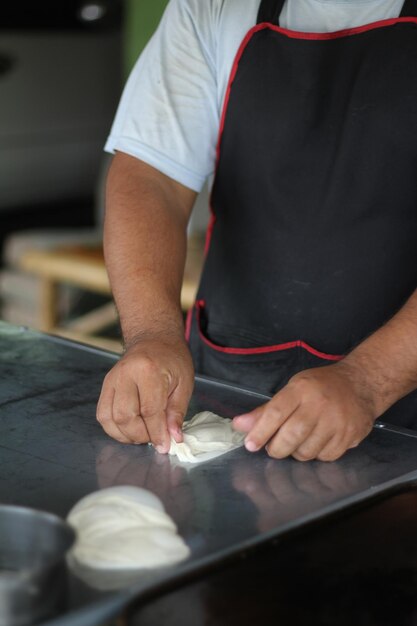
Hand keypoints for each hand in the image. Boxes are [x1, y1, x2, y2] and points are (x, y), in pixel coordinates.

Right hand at [96, 333, 193, 451]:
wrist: (153, 339)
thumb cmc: (172, 359)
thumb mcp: (184, 383)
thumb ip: (177, 412)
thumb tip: (174, 438)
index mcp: (148, 370)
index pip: (150, 411)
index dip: (157, 433)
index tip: (165, 446)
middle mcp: (125, 374)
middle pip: (125, 417)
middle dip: (141, 435)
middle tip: (155, 438)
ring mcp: (111, 380)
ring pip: (109, 418)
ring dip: (126, 435)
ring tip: (143, 434)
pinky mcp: (105, 386)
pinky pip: (102, 414)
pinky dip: (114, 428)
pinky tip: (130, 429)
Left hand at [233, 362, 376, 461]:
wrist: (361, 384)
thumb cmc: (320, 387)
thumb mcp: (292, 390)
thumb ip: (266, 411)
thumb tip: (240, 425)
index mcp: (301, 389)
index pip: (275, 413)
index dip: (260, 432)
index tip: (250, 445)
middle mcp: (320, 404)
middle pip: (291, 436)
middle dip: (277, 448)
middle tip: (274, 448)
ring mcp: (337, 421)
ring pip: (307, 451)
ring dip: (297, 452)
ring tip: (298, 441)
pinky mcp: (350, 436)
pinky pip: (325, 457)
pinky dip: (317, 454)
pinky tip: (317, 442)